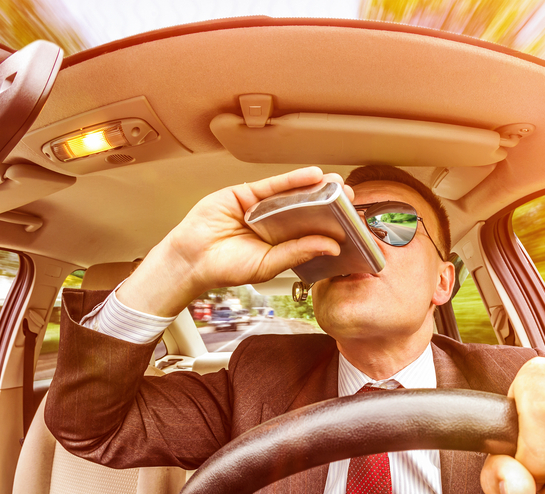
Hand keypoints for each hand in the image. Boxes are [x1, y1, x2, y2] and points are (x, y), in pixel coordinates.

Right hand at [118, 167, 347, 316]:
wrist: (191, 261)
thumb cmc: (225, 267)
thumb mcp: (268, 265)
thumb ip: (297, 253)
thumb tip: (331, 246)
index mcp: (282, 242)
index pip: (312, 230)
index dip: (332, 224)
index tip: (353, 220)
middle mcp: (273, 223)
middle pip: (306, 209)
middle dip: (328, 202)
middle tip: (351, 197)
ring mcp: (260, 207)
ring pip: (291, 194)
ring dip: (315, 186)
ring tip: (337, 183)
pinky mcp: (245, 193)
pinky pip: (273, 185)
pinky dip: (292, 179)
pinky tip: (312, 175)